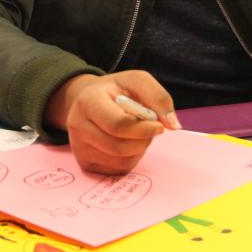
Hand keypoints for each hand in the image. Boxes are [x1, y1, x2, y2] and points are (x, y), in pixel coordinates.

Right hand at [44, 71, 180, 174]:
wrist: (87, 100)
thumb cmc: (116, 90)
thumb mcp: (137, 81)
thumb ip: (158, 98)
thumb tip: (173, 125)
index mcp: (89, 101)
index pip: (118, 125)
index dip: (143, 129)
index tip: (159, 126)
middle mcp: (78, 125)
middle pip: (118, 147)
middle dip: (143, 141)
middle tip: (151, 131)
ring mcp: (78, 146)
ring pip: (119, 161)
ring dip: (138, 150)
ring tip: (137, 135)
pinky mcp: (85, 163)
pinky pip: (116, 170)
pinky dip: (130, 159)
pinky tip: (127, 144)